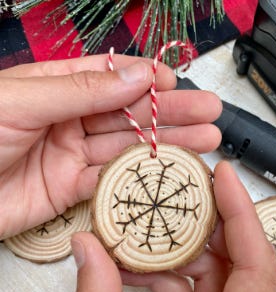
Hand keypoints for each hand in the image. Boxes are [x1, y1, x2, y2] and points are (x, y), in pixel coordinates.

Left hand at [0, 55, 221, 238]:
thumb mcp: (22, 99)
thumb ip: (83, 89)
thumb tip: (137, 75)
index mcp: (56, 85)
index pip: (111, 75)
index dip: (146, 77)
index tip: (176, 81)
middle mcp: (69, 117)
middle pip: (129, 112)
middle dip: (172, 111)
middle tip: (208, 111)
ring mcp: (73, 154)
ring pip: (129, 145)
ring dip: (168, 143)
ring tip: (205, 139)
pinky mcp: (72, 188)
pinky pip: (114, 179)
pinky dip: (142, 174)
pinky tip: (170, 168)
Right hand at [72, 161, 275, 291]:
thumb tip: (86, 249)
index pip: (257, 258)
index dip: (240, 208)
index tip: (224, 172)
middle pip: (235, 255)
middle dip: (200, 221)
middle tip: (178, 193)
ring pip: (217, 270)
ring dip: (181, 249)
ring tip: (151, 229)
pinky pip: (203, 290)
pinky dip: (176, 276)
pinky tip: (147, 268)